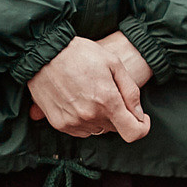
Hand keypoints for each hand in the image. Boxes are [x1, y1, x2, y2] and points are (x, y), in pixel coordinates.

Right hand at [27, 36, 151, 141]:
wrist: (45, 53)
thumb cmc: (82, 54)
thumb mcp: (114, 64)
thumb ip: (131, 92)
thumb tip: (138, 114)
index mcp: (107, 102)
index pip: (132, 132)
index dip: (142, 127)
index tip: (141, 118)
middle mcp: (90, 116)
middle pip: (115, 129)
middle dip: (119, 116)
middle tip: (112, 95)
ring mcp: (72, 122)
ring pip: (97, 129)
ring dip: (101, 118)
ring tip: (93, 95)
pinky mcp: (58, 123)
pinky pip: (79, 130)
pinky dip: (85, 121)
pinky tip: (81, 101)